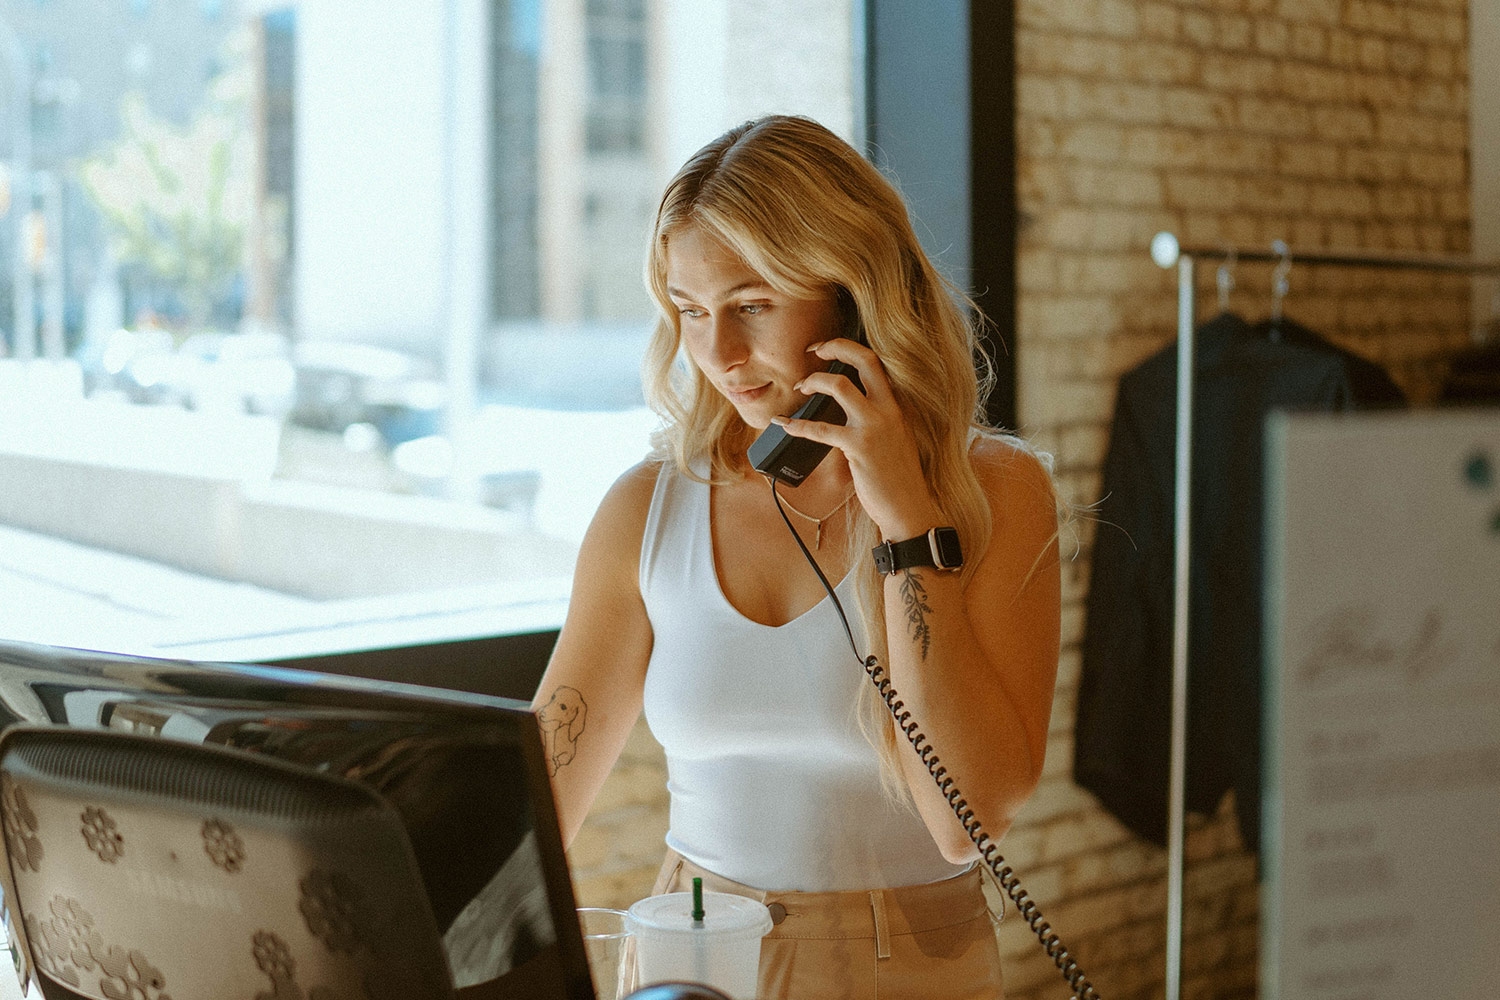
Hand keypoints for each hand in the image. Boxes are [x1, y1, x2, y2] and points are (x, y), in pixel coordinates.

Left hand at [773, 337, 944, 538]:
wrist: (908, 507)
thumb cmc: (897, 477)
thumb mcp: (893, 439)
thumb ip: (875, 420)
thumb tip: (842, 411)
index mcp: (897, 405)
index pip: (876, 363)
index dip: (848, 348)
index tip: (826, 348)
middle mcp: (889, 409)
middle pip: (865, 360)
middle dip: (835, 347)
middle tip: (812, 350)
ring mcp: (874, 426)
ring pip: (839, 386)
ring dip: (813, 382)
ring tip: (799, 389)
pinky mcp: (860, 447)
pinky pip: (822, 429)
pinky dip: (798, 426)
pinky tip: (785, 425)